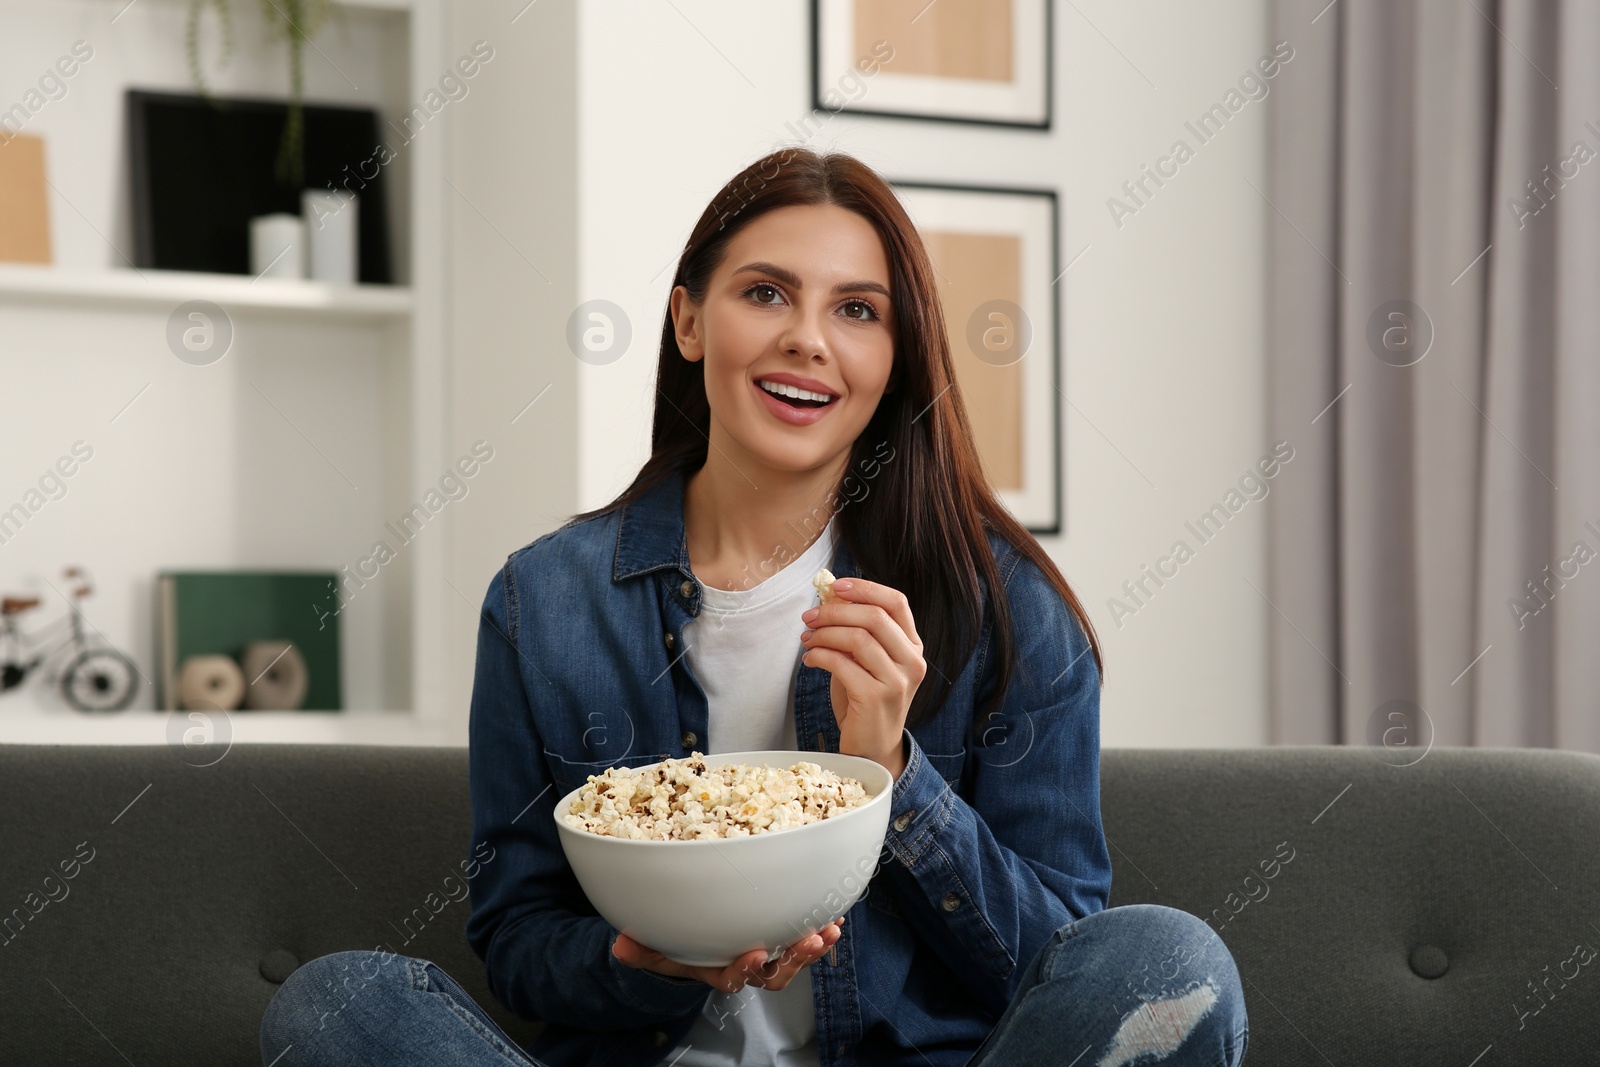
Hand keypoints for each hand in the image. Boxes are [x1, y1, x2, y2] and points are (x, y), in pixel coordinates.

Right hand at [611, 917, 844, 992]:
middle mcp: (746, 967)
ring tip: (831, 929)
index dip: (747, 969)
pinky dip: (819, 931)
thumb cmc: (675, 948)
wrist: (692, 948)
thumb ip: (639, 950)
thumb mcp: (653, 950)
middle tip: (810, 941)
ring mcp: (766, 955)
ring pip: (794, 959)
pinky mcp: (780, 939)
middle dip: (795, 959)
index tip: (756, 955)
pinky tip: (834, 915)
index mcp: (718, 971)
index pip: (734, 977)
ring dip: (814, 946)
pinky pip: (801, 939)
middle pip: (775, 973)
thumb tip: (620, 945)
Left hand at [800, 577, 924, 778]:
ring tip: (807, 639)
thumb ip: (855, 631)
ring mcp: (897, 681)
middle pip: (875, 616)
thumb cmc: (864, 699)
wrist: (872, 748)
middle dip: (836, 611)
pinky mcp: (876, 698)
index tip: (835, 586)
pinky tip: (810, 660)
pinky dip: (820, 656)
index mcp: (912, 646)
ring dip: (825, 634)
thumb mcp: (865, 660)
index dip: (865, 588)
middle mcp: (912, 661)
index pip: (896, 602)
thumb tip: (827, 598)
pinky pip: (842, 664)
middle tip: (809, 617)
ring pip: (858, 638)